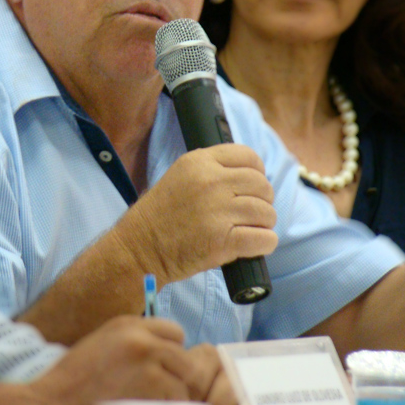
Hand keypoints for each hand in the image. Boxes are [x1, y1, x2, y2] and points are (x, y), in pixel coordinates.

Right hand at [28, 316, 196, 404]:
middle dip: (176, 379)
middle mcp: (143, 339)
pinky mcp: (155, 392)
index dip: (170, 355)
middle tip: (157, 398)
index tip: (160, 372)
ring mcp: (151, 365)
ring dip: (172, 401)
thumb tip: (161, 357)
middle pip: (184, 359)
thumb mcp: (99, 347)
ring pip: (184, 385)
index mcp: (127, 325)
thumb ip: (130, 346)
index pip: (174, 333)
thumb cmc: (68, 385)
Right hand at [117, 144, 277, 285]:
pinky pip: (265, 239)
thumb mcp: (179, 177)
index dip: (257, 172)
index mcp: (199, 162)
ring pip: (266, 212)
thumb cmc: (158, 216)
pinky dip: (264, 244)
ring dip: (263, 224)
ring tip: (249, 230)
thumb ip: (211, 171)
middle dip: (262, 201)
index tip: (252, 187)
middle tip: (250, 214)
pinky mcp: (223, 241)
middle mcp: (210, 182)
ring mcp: (217, 211)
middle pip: (262, 185)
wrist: (138, 248)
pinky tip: (253, 246)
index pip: (249, 156)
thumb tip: (250, 177)